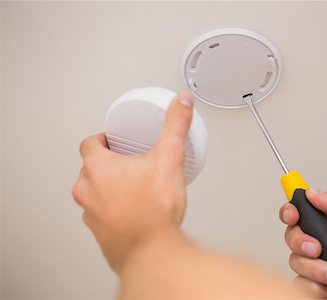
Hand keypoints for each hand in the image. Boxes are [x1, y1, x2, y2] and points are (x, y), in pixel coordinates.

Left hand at [72, 92, 193, 271]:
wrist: (151, 251)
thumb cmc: (153, 210)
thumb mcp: (168, 158)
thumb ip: (175, 126)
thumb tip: (181, 103)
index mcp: (98, 169)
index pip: (89, 144)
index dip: (101, 140)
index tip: (111, 140)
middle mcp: (88, 192)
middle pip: (90, 169)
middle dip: (107, 165)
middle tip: (127, 164)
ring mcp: (92, 215)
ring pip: (93, 194)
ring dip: (108, 189)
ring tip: (132, 188)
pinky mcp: (101, 234)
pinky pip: (102, 216)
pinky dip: (114, 211)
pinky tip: (133, 212)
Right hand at [279, 189, 326, 298]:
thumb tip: (312, 192)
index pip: (302, 209)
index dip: (291, 210)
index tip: (292, 215)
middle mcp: (322, 242)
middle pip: (292, 234)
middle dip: (302, 242)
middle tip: (318, 249)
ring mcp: (316, 264)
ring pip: (295, 260)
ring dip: (318, 270)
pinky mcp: (313, 284)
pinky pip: (299, 282)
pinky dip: (318, 286)